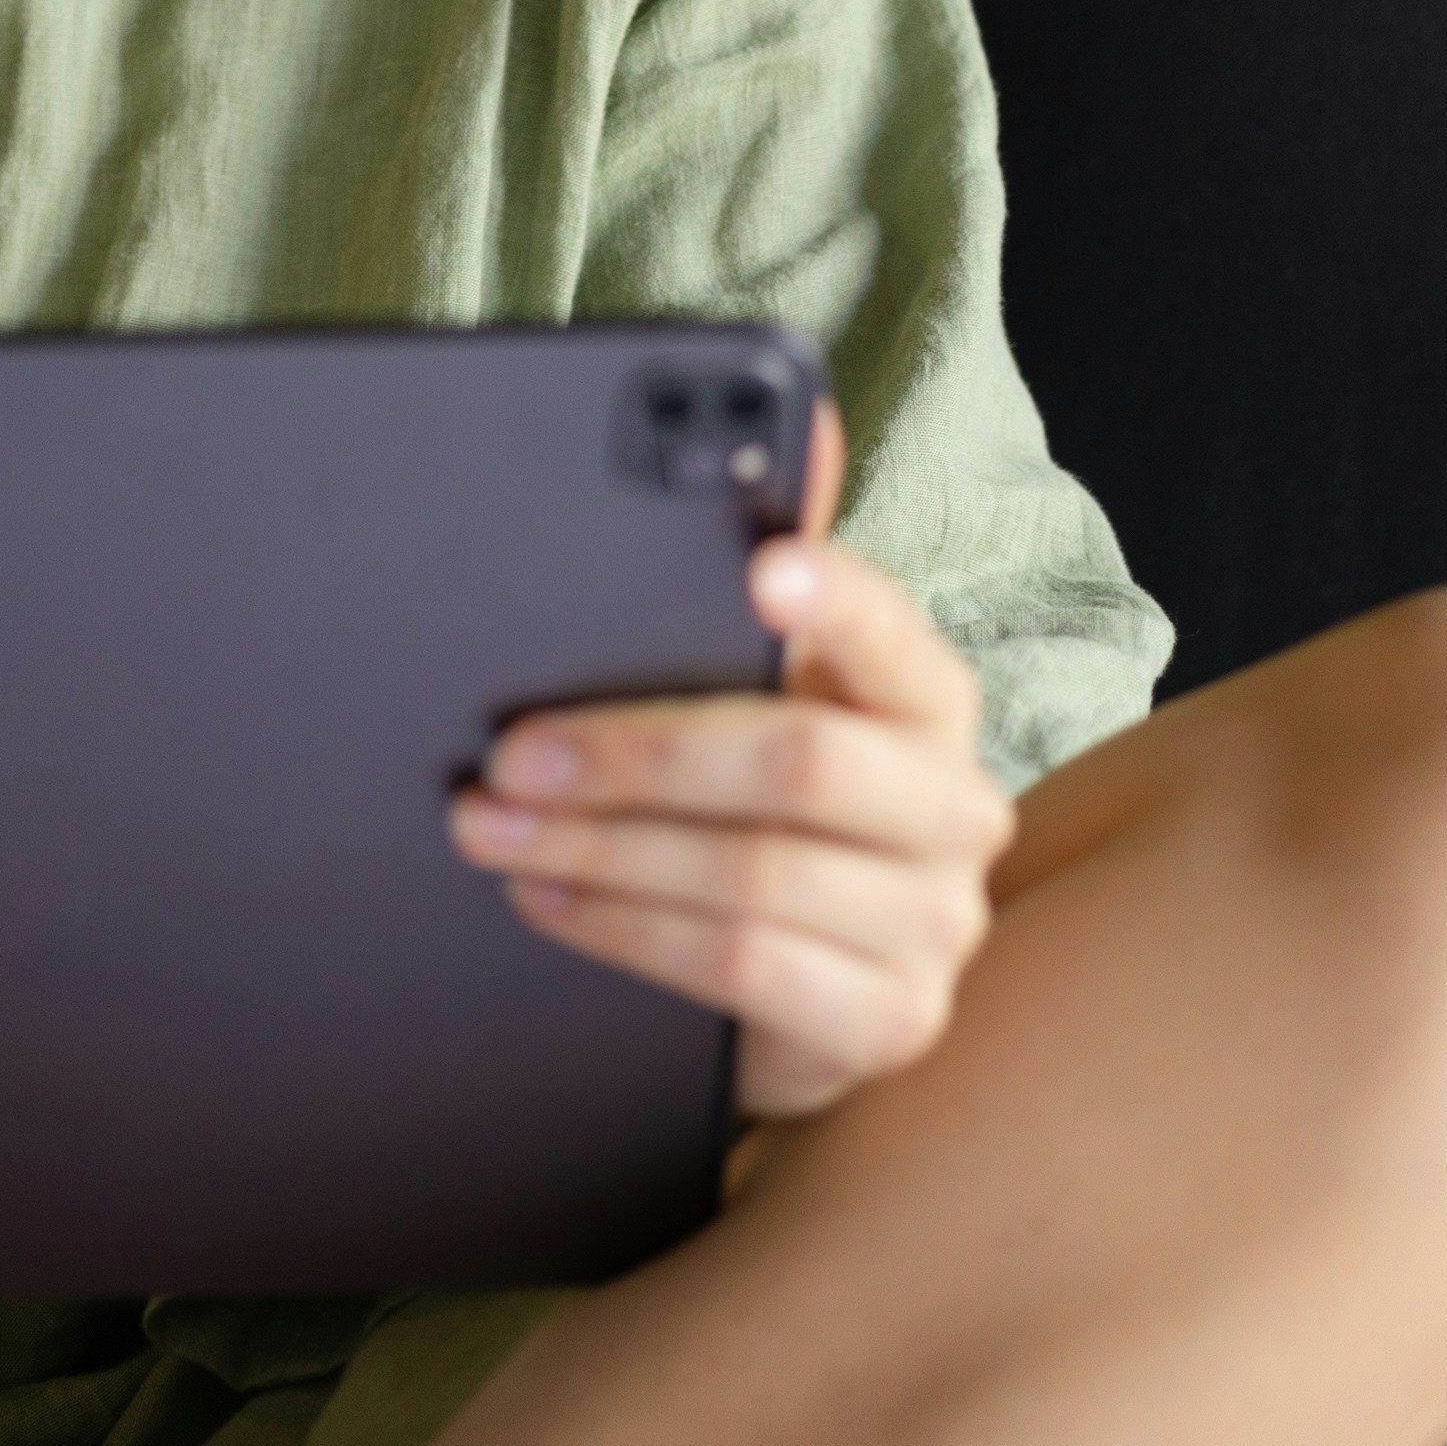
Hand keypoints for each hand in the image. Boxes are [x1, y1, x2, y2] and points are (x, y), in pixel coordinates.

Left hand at [445, 402, 1014, 1125]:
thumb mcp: (751, 687)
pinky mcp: (887, 1023)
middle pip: (797, 765)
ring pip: (751, 875)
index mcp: (924, 697)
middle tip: (509, 751)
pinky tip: (547, 899)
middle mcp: (954, 806)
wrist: (788, 987)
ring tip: (491, 827)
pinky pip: (742, 969)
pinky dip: (624, 930)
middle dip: (635, 753)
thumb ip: (757, 563)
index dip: (836, 602)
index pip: (892, 633)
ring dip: (598, 849)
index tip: (761, 570)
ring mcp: (933, 925)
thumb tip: (806, 422)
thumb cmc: (752, 804)